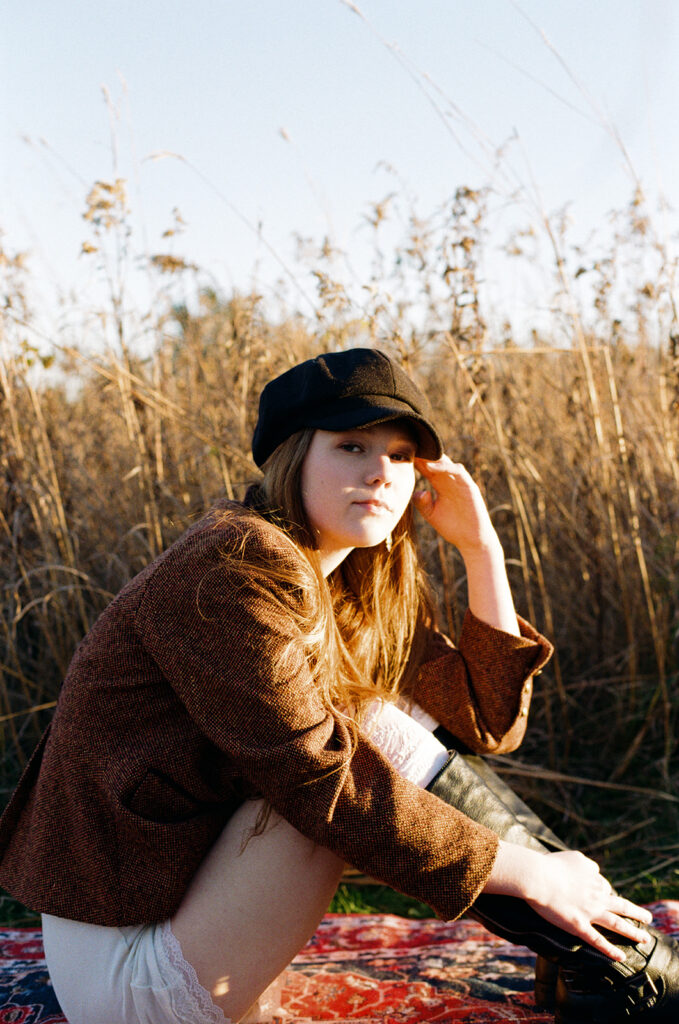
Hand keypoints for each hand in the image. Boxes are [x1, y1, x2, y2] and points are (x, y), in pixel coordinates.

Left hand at [412, 456, 497, 556]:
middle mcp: (450, 480)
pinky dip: (445, 467)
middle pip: (436, 461)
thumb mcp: (431, 514)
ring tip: (418, 454)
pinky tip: (432, 466)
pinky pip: (458, 472)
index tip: (402, 454)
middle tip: (409, 447)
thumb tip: (418, 491)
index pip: (427, 468)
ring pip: (447, 463)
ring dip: (433, 457)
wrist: (471, 540)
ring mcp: (460, 482)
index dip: (416, 461)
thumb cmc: (453, 527)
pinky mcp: (469, 486)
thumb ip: (422, 503)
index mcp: (441, 485)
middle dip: (424, 454)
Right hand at [487, 845, 652, 961]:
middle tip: (647, 918)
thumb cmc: (548, 864)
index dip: (604, 892)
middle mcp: (595, 894)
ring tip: (645, 938)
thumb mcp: (572, 857)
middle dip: (636, 913)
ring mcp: (589, 912)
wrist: (536, 876)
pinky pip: (598, 941)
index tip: (604, 896)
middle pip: (621, 904)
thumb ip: (585, 863)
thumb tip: (594, 870)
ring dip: (634, 932)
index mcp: (592, 876)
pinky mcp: (579, 926)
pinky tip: (621, 957)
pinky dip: (611, 950)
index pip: (603, 885)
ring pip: (617, 924)